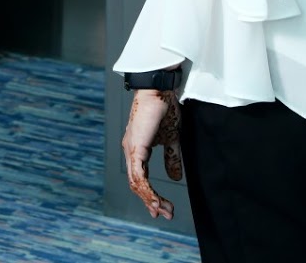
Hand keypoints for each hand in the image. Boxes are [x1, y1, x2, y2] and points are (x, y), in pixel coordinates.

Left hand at [121, 89, 183, 220]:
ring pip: (137, 182)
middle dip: (151, 201)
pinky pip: (139, 175)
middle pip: (137, 184)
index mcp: (137, 149)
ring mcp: (131, 149)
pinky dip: (147, 189)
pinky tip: (155, 200)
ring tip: (163, 210)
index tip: (162, 208)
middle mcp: (130, 151)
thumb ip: (172, 158)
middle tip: (166, 214)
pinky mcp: (136, 147)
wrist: (159, 90)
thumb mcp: (172, 139)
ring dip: (150, 199)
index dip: (151, 194)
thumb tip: (175, 177)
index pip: (141, 178)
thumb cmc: (165, 110)